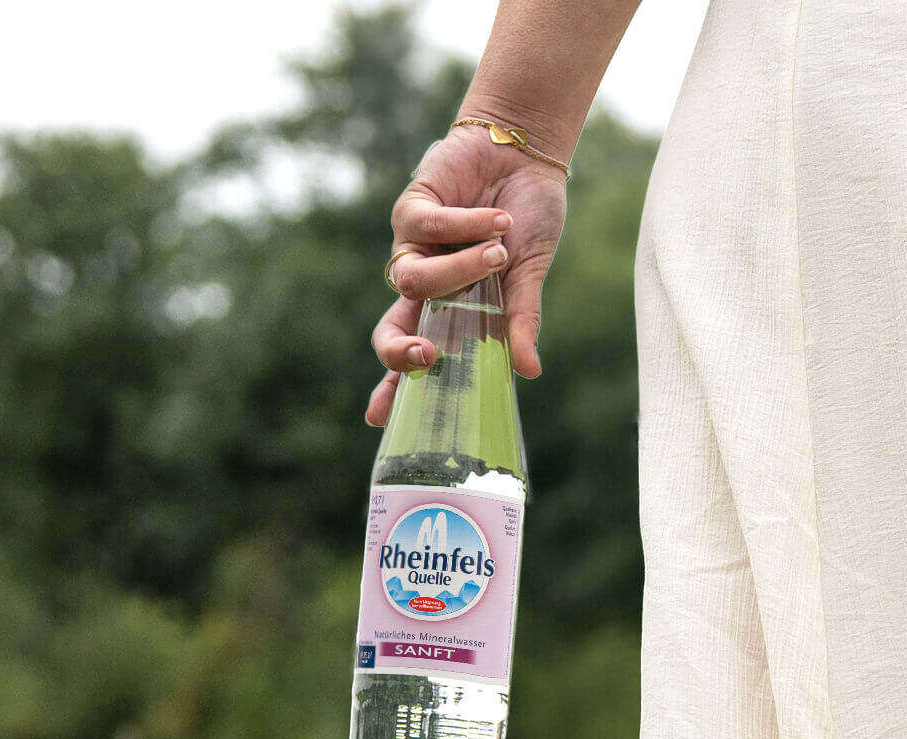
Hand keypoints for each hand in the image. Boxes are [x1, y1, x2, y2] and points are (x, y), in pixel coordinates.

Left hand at [366, 121, 567, 425]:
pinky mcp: (410, 208)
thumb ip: (521, 318)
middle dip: (398, 349)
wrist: (526, 152)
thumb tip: (529, 370)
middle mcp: (424, 283)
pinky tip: (495, 217)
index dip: (391, 385)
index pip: (412, 354)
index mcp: (448, 307)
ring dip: (460, 269)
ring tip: (499, 248)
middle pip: (388, 329)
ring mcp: (412, 245)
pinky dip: (467, 226)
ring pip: (413, 279)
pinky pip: (427, 229)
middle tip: (424, 353)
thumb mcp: (529, 272)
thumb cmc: (530, 215)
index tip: (376, 418)